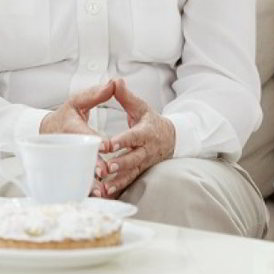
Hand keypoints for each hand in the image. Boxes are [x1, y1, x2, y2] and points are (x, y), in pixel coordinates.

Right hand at [40, 80, 113, 186]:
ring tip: (100, 190)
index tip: (106, 145)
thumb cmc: (66, 115)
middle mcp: (68, 144)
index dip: (94, 139)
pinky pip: (76, 181)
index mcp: (72, 126)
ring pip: (78, 172)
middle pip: (81, 156)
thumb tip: (114, 83)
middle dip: (93, 164)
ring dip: (89, 182)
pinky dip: (85, 189)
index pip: (84, 133)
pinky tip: (96, 195)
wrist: (46, 131)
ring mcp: (67, 160)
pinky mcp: (67, 169)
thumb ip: (97, 94)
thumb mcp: (78, 101)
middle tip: (104, 172)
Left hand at [98, 78, 174, 197]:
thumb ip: (126, 96)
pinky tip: (106, 193)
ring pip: (131, 173)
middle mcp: (146, 150)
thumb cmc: (151, 120)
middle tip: (106, 168)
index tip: (108, 144)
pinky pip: (129, 181)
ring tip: (103, 187)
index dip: (121, 140)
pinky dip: (118, 188)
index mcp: (146, 132)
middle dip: (120, 164)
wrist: (170, 138)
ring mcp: (144, 163)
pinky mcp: (140, 171)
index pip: (133, 136)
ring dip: (117, 181)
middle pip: (133, 158)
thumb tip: (115, 80)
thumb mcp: (140, 106)